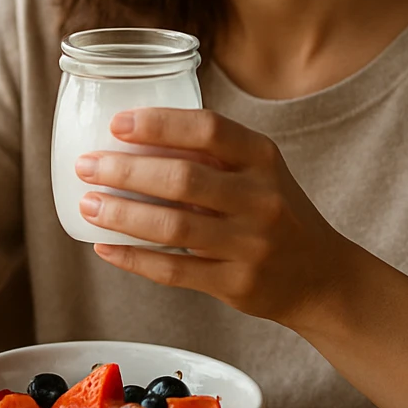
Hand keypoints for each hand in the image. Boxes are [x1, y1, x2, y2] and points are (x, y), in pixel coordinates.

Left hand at [76, 109, 352, 329]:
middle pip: (183, 178)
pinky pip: (174, 271)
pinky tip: (106, 247)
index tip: (117, 124)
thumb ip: (211, 155)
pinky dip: (134, 258)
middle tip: (87, 165)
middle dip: (125, 170)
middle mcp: (261, 199)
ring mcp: (251, 244)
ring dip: (122, 214)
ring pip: (174, 227)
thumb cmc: (275, 213)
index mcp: (263, 158)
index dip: (159, 124)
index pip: (208, 129)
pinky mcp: (237, 283)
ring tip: (88, 204)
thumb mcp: (259, 172)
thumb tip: (133, 139)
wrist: (320, 277)